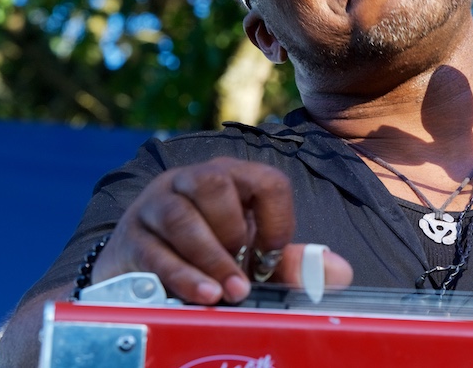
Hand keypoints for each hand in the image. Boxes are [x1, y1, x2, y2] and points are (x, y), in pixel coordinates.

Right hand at [91, 157, 352, 303]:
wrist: (144, 266)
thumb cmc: (211, 253)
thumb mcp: (253, 256)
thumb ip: (293, 263)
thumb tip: (340, 272)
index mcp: (232, 177)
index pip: (266, 180)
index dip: (277, 219)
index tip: (272, 254)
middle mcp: (191, 180)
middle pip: (214, 183)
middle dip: (234, 229)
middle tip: (244, 269)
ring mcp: (157, 204)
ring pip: (181, 215)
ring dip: (211, 258)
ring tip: (229, 293)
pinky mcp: (131, 237)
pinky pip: (156, 251)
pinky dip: (183, 276)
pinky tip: (205, 295)